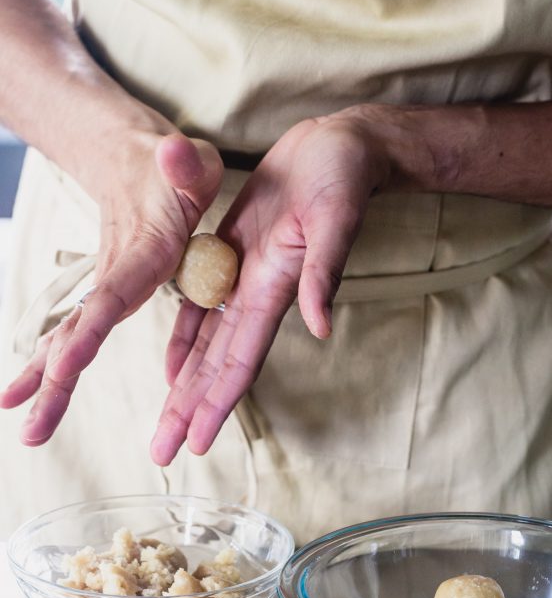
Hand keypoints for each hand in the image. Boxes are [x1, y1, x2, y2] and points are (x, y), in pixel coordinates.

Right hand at [0, 130, 222, 443]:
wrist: (131, 159)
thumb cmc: (173, 168)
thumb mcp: (189, 161)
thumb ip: (184, 162)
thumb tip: (173, 153)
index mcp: (144, 254)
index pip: (113, 295)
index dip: (90, 327)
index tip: (65, 362)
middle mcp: (117, 277)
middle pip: (78, 330)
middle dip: (54, 379)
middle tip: (29, 425)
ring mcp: (106, 289)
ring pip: (69, 339)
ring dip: (47, 384)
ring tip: (26, 429)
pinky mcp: (106, 297)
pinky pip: (75, 336)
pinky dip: (52, 368)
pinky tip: (32, 400)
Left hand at [151, 112, 389, 464]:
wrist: (337, 145)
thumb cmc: (342, 175)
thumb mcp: (335, 218)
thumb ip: (326, 271)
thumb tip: (322, 326)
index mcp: (276, 291)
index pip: (241, 361)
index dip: (218, 404)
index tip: (198, 444)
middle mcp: (255, 295)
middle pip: (216, 367)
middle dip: (190, 411)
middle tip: (162, 453)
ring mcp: (242, 279)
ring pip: (206, 345)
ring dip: (185, 386)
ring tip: (164, 425)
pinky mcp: (232, 255)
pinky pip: (202, 306)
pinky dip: (186, 338)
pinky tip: (171, 367)